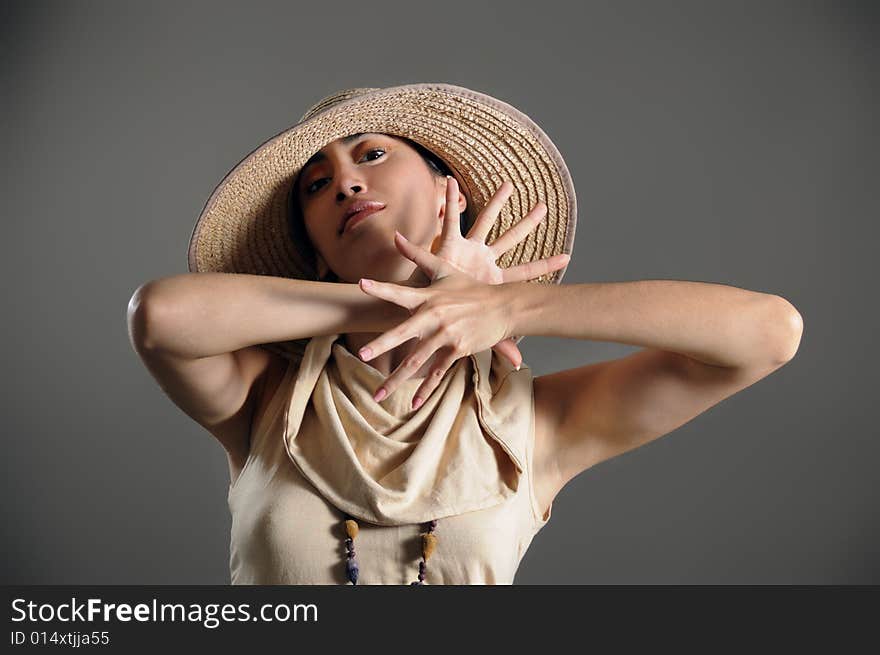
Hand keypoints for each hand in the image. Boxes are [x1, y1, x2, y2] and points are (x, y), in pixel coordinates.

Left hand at [357, 268, 515, 408]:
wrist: (504, 306)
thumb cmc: (472, 287)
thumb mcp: (444, 269)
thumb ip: (417, 254)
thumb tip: (394, 235)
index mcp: (429, 298)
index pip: (401, 292)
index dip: (381, 288)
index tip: (362, 285)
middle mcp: (435, 317)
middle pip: (404, 333)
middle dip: (383, 345)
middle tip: (364, 355)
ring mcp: (446, 335)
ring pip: (417, 360)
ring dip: (396, 380)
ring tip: (378, 394)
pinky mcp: (457, 350)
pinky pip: (438, 372)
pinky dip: (426, 389)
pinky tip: (413, 403)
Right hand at [392, 176, 568, 367]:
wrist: (422, 310)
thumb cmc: (450, 316)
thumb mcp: (477, 328)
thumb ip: (500, 343)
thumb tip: (519, 363)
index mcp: (493, 279)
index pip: (525, 271)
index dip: (545, 265)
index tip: (568, 258)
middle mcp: (484, 260)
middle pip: (510, 239)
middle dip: (526, 224)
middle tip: (544, 207)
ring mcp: (468, 250)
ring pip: (484, 222)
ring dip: (494, 203)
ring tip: (507, 185)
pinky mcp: (449, 246)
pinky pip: (450, 221)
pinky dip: (450, 203)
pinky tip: (451, 185)